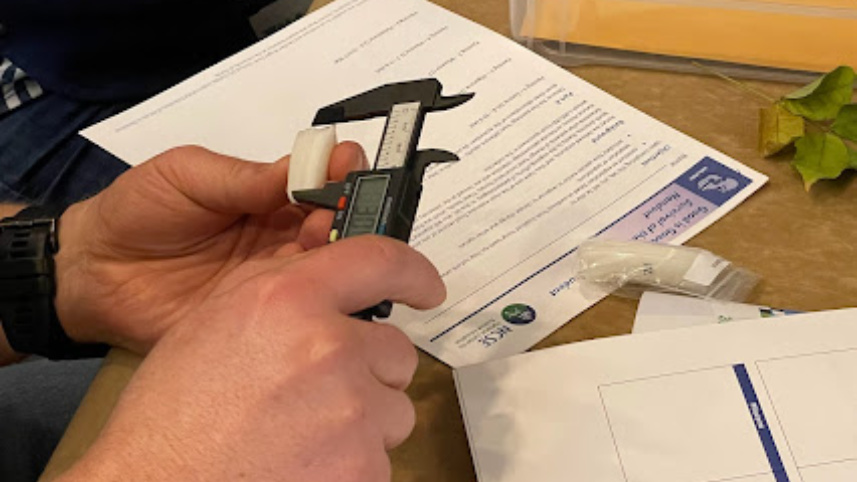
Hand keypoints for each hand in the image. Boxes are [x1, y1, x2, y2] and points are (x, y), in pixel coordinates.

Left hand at [54, 143, 368, 351]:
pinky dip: (312, 300)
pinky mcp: (262, 319)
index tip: (345, 169)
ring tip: (317, 248)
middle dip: (348, 218)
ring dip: (334, 257)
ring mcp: (275, 279)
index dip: (342, 174)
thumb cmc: (137, 212)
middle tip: (333, 218)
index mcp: (270, 196)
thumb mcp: (188, 175)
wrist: (94, 273)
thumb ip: (244, 177)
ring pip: (326, 268)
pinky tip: (308, 289)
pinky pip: (298, 311)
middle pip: (338, 227)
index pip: (324, 181)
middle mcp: (282, 237)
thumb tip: (304, 166)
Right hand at [59, 235, 445, 481]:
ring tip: (304, 434)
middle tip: (318, 392)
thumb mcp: (214, 320)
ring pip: (394, 407)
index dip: (415, 273)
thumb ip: (282, 285)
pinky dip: (353, 462)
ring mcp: (351, 412)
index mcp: (288, 300)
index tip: (428, 288)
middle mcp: (328, 347)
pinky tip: (305, 465)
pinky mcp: (363, 468)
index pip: (382, 262)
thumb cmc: (173, 412)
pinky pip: (382, 456)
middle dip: (368, 369)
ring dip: (364, 418)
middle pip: (396, 350)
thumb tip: (335, 272)